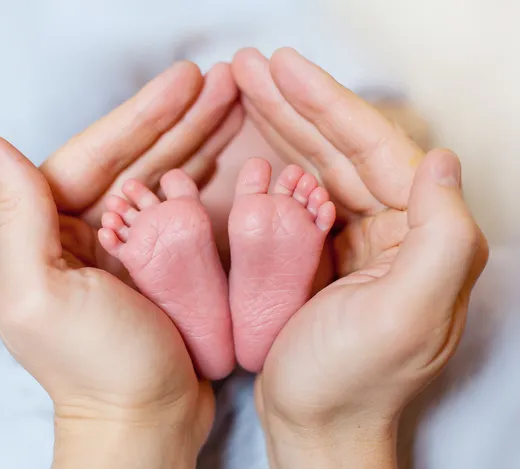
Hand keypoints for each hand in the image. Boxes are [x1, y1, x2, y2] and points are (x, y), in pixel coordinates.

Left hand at [0, 61, 241, 467]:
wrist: (146, 417)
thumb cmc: (97, 367)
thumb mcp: (43, 296)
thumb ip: (18, 219)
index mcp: (38, 232)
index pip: (94, 155)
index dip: (143, 116)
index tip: (187, 82)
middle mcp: (73, 230)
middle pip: (132, 159)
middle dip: (179, 120)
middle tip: (223, 84)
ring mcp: (117, 243)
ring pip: (158, 175)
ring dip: (196, 139)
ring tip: (232, 106)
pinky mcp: (151, 258)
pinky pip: (175, 206)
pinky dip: (201, 177)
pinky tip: (225, 154)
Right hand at [233, 48, 487, 466]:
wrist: (314, 425)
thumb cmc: (351, 381)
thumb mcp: (405, 317)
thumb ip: (440, 239)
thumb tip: (440, 159)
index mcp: (423, 236)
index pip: (376, 150)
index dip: (328, 104)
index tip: (283, 68)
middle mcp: (398, 230)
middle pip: (344, 149)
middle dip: (297, 104)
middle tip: (251, 66)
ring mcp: (358, 238)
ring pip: (320, 165)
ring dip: (284, 124)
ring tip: (246, 87)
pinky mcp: (325, 251)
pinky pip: (302, 193)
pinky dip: (277, 162)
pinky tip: (254, 140)